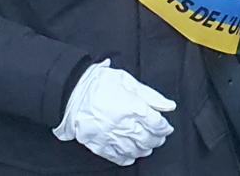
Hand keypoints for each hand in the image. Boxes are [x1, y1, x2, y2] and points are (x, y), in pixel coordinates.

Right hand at [52, 60, 175, 164]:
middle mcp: (122, 124)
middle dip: (157, 139)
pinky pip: (115, 156)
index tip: (166, 127)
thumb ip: (150, 95)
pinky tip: (131, 156)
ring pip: (134, 150)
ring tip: (147, 146)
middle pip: (147, 138)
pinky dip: (126, 158)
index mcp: (131, 107)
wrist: (70, 90)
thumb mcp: (127, 81)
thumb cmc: (99, 82)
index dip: (164, 127)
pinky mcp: (97, 143)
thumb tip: (169, 105)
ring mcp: (109, 136)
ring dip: (144, 149)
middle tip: (159, 137)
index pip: (156, 123)